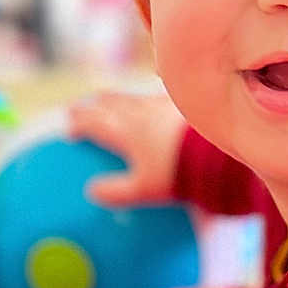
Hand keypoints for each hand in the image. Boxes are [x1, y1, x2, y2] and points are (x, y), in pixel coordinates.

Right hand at [69, 88, 186, 206]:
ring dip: (115, 99)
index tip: (69, 129)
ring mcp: (162, 103)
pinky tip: (151, 99)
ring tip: (108, 100)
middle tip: (78, 108)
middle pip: (109, 103)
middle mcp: (139, 111)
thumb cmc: (179, 170)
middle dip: (92, 106)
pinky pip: (157, 96)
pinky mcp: (182, 103)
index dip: (78, 124)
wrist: (218, 148)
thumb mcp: (145, 189)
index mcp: (124, 131)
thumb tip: (92, 191)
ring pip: (131, 97)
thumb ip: (117, 192)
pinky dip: (145, 98)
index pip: (93, 122)